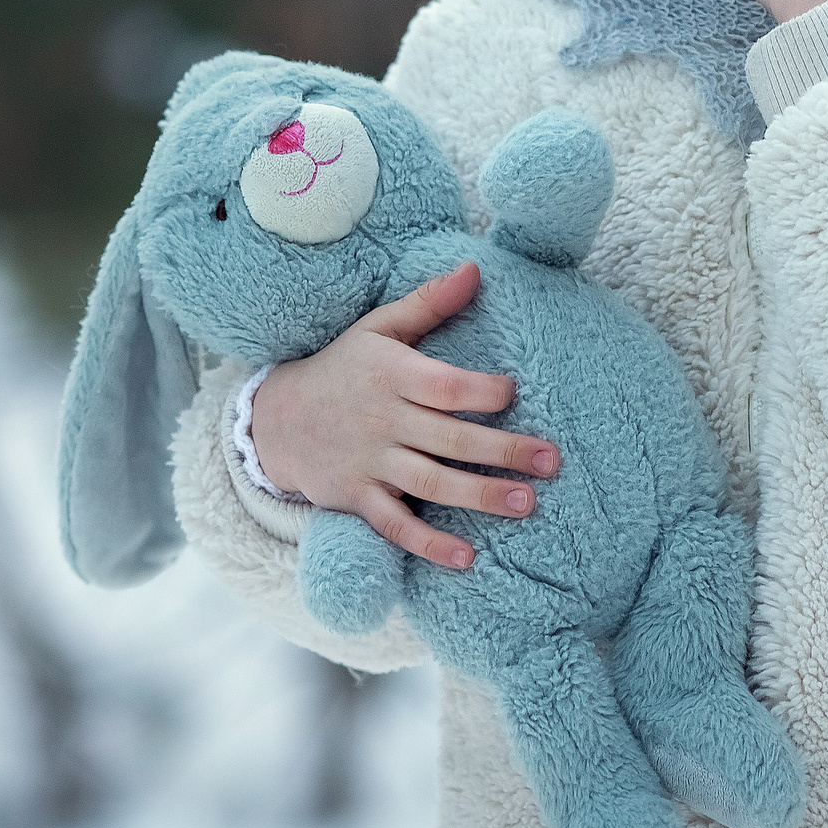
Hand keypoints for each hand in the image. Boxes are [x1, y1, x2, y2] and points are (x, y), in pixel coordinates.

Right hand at [249, 260, 559, 570]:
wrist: (277, 419)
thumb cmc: (343, 367)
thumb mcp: (378, 329)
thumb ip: (428, 304)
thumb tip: (475, 269)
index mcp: (391, 374)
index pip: (445, 386)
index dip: (484, 390)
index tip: (515, 393)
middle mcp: (382, 420)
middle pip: (449, 438)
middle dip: (503, 451)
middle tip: (550, 461)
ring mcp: (369, 462)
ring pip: (431, 483)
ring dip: (480, 496)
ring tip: (526, 504)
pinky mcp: (357, 499)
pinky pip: (396, 525)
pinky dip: (429, 544)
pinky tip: (467, 558)